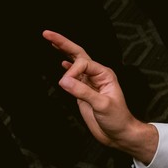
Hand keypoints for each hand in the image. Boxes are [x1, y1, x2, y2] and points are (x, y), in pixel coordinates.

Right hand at [46, 30, 157, 161]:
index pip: (83, 63)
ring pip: (75, 63)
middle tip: (48, 34)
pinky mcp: (83, 92)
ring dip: (63, 51)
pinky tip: (60, 62)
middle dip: (63, 43)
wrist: (119, 134)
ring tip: (50, 40)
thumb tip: (64, 80)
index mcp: (105, 74)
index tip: (66, 83)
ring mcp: (89, 83)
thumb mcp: (102, 105)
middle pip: (78, 54)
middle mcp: (97, 76)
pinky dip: (66, 67)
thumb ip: (83, 92)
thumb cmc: (118, 119)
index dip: (72, 71)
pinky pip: (74, 76)